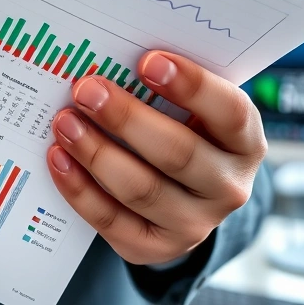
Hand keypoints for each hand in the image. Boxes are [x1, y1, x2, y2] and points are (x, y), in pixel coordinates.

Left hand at [47, 51, 266, 264]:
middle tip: (86, 90)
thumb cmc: (184, 131)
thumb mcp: (193, 110)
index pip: (230, 112)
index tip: (147, 61)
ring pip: (140, 189)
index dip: (191, 86)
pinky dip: (79, 189)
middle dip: (126, 118)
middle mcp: (227, 187)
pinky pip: (111, 220)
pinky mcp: (155, 247)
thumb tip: (112, 58)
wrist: (184, 197)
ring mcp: (194, 224)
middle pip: (177, 153)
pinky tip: (58, 159)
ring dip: (96, 152)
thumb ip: (167, 89)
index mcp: (245, 142)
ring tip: (65, 122)